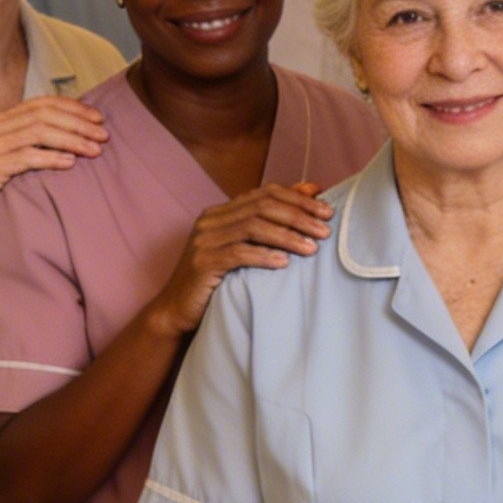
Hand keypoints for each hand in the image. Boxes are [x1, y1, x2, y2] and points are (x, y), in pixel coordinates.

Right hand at [0, 96, 108, 238]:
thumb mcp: (8, 158)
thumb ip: (29, 142)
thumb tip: (71, 133)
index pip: (41, 103)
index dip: (73, 107)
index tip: (98, 118)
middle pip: (43, 115)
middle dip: (78, 123)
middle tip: (103, 135)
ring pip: (38, 133)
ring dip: (71, 140)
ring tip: (94, 151)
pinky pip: (27, 157)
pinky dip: (52, 158)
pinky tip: (71, 163)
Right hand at [147, 183, 330, 338]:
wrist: (177, 310)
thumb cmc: (218, 280)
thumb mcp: (243, 248)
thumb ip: (268, 225)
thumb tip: (310, 192)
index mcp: (221, 212)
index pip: (264, 193)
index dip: (297, 198)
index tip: (325, 210)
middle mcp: (211, 220)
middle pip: (262, 207)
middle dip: (298, 216)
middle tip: (325, 230)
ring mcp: (204, 240)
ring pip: (253, 227)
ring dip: (287, 236)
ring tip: (312, 248)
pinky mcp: (203, 262)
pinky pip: (239, 253)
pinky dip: (264, 256)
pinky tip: (285, 263)